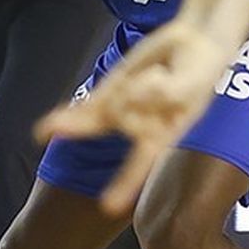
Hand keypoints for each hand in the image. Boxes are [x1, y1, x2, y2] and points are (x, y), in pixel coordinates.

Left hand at [35, 19, 233, 212]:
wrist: (195, 41)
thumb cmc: (202, 69)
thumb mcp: (192, 81)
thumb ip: (166, 92)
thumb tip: (133, 94)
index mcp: (163, 133)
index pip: (142, 162)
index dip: (125, 184)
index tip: (107, 207)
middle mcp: (137, 125)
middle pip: (105, 132)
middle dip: (83, 136)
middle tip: (63, 137)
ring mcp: (121, 107)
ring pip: (89, 121)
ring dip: (67, 125)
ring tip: (45, 131)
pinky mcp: (111, 90)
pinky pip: (87, 104)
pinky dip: (69, 114)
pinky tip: (47, 128)